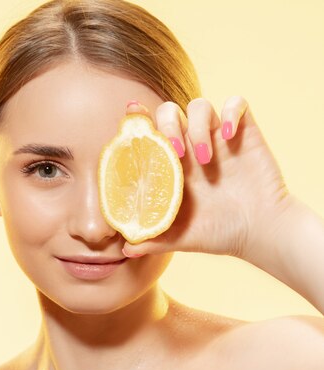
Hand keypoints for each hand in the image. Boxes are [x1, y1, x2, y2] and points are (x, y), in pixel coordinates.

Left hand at [122, 97, 291, 259]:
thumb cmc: (218, 233)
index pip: (149, 131)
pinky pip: (237, 103)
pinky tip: (229, 135)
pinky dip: (231, 112)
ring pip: (198, 105)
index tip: (131, 112)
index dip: (138, 119)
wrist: (260, 231)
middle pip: (169, 111)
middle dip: (167, 125)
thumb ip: (152, 240)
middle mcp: (190, 145)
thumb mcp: (180, 238)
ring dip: (196, 126)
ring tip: (203, 157)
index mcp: (169, 164)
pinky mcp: (243, 133)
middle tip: (175, 153)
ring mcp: (216, 137)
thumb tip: (125, 250)